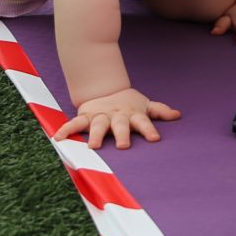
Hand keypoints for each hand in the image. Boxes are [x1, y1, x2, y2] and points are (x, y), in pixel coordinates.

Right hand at [54, 88, 180, 149]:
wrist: (104, 88)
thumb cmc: (128, 104)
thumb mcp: (144, 105)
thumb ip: (160, 111)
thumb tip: (178, 115)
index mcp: (132, 115)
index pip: (143, 122)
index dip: (149, 129)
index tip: (155, 138)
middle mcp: (116, 116)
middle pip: (120, 125)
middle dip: (122, 135)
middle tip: (124, 146)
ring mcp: (100, 116)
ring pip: (97, 125)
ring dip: (95, 135)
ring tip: (93, 147)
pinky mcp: (85, 116)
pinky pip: (75, 123)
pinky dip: (66, 129)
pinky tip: (58, 138)